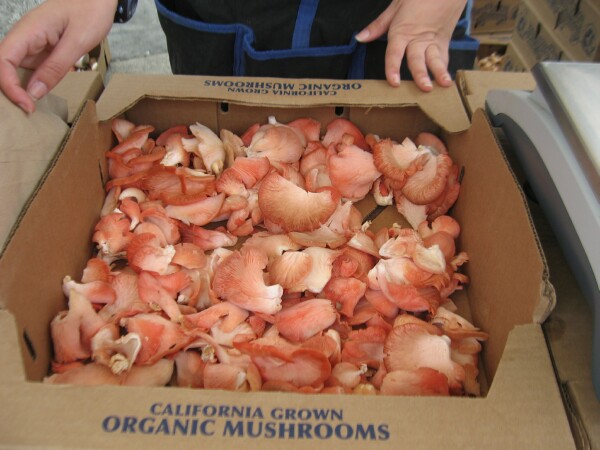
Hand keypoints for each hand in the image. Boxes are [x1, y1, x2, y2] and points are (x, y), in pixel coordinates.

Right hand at [0, 0, 116, 112]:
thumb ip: (55, 67)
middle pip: (5, 67)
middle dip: (13, 90)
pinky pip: (33, 70)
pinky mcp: (43, 50)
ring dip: (23, 89)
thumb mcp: (77, 41)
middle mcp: (25, 37)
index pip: (3, 61)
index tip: (27, 105)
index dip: (9, 86)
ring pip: (18, 71)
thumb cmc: (90, 11)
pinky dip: (37, 84)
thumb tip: (34, 92)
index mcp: (28, 31)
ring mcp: (33, 44)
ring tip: (35, 108)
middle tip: (30, 111)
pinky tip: (45, 94)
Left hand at [356, 0, 467, 90]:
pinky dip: (445, 69)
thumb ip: (378, 25)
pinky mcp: (444, 42)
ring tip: (444, 84)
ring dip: (439, 72)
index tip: (394, 82)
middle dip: (421, 74)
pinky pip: (444, 57)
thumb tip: (360, 37)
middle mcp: (418, 39)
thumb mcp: (395, 6)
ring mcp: (432, 41)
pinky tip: (447, 82)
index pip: (395, 53)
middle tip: (424, 88)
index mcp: (402, 31)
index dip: (393, 68)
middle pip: (417, 59)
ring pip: (435, 59)